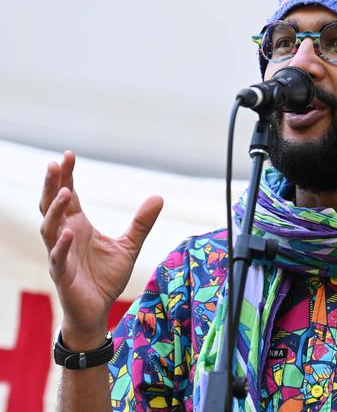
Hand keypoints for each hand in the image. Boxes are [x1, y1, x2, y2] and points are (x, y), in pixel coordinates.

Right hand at [39, 151, 162, 346]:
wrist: (97, 310)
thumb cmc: (106, 276)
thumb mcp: (129, 245)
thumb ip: (142, 222)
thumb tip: (159, 196)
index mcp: (78, 225)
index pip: (69, 196)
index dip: (66, 176)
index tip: (68, 155)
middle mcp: (65, 236)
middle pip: (52, 205)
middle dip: (52, 185)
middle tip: (54, 163)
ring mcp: (60, 254)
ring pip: (49, 228)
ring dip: (55, 210)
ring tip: (66, 191)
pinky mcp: (61, 274)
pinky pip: (58, 257)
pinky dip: (62, 245)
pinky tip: (69, 234)